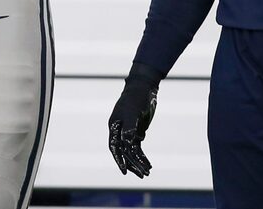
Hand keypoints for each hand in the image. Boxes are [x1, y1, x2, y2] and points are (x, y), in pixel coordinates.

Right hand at [108, 62, 161, 177]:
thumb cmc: (136, 98)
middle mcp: (119, 130)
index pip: (114, 147)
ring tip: (147, 173)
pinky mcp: (136, 131)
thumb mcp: (133, 113)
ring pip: (131, 151)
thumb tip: (128, 145)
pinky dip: (142, 155)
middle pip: (124, 152)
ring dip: (138, 162)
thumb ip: (129, 128)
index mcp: (114, 126)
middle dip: (132, 164)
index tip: (125, 171)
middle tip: (143, 175)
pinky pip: (138, 147)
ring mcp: (128, 131)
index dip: (119, 159)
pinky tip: (148, 163)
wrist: (145, 88)